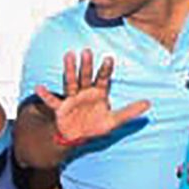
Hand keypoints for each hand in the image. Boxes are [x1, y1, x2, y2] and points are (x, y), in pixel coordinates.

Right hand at [35, 51, 149, 148]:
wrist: (78, 137)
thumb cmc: (95, 126)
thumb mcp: (114, 120)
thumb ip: (130, 111)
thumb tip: (149, 104)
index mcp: (98, 93)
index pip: (103, 79)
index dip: (106, 70)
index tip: (109, 59)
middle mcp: (85, 92)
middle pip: (86, 76)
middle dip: (87, 65)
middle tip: (87, 51)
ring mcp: (72, 99)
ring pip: (70, 82)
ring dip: (69, 70)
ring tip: (68, 55)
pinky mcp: (61, 110)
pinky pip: (52, 102)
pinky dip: (46, 95)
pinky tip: (39, 87)